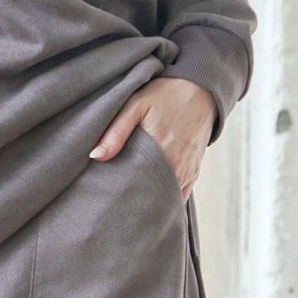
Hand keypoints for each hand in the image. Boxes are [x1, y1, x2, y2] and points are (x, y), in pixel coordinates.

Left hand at [89, 77, 217, 200]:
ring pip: (166, 200)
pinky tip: (151, 204)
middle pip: (152, 200)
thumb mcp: (137, 105)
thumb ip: (116, 131)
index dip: (124, 200)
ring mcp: (187, 173)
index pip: (138, 190)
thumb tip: (95, 156)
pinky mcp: (194, 173)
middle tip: (116, 210)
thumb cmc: (166, 95)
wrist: (202, 88)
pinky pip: (178, 196)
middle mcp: (177, 168)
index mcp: (161, 154)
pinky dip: (165, 201)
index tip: (109, 204)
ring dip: (150, 204)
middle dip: (135, 206)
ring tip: (131, 209)